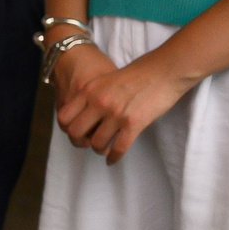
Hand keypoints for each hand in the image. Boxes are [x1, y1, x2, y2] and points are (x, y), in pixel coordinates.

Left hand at [52, 43, 194, 163]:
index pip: (64, 116)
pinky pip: (118, 148)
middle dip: (81, 142)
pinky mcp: (133, 123)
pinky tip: (113, 159)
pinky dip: (114, 157)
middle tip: (88, 143)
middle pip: (76, 133)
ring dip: (100, 150)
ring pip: (97, 143)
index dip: (67, 128)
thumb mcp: (106, 79)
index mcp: (89, 90)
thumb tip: (84, 114)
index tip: (77, 131)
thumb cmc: (138, 74)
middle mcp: (99, 102)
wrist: (164, 71)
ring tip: (104, 150)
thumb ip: (93, 95)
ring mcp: (116, 113)